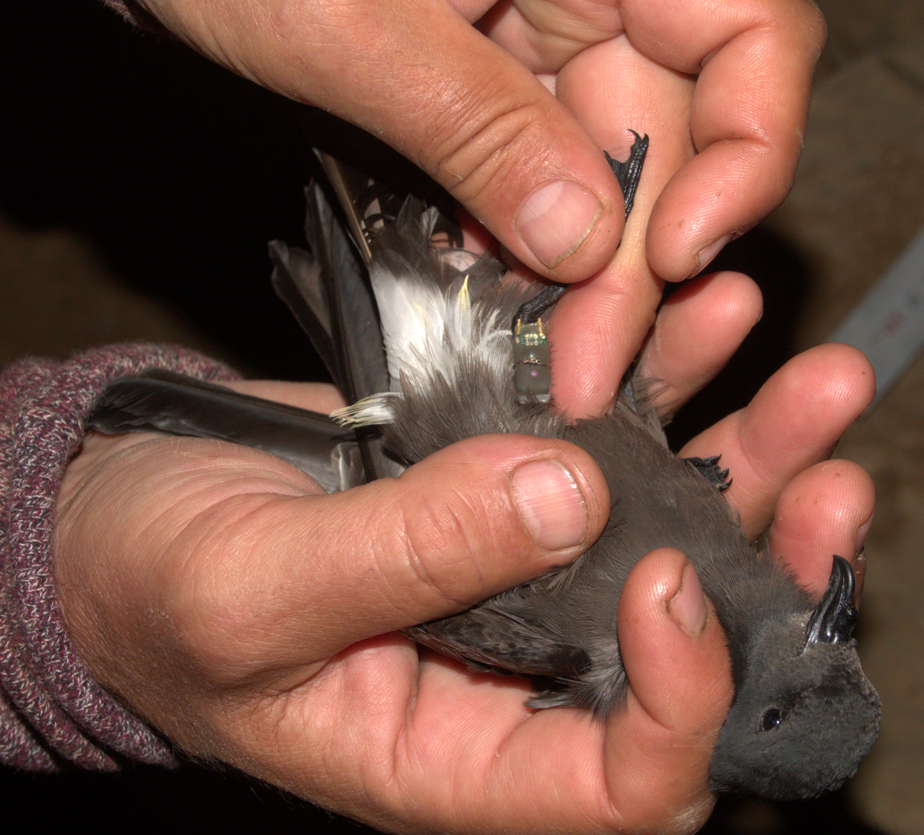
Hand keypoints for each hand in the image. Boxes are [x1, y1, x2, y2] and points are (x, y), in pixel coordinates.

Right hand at [54, 342, 872, 834]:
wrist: (127, 512)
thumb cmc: (158, 588)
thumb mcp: (255, 591)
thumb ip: (403, 558)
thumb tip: (566, 497)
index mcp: (452, 753)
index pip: (621, 787)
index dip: (681, 699)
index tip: (670, 578)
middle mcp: (509, 668)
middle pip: (683, 648)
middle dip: (769, 563)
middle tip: (829, 477)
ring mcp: (514, 567)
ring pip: (667, 531)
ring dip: (747, 457)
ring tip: (807, 380)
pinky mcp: (499, 482)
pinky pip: (607, 442)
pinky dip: (663, 384)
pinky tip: (702, 325)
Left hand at [123, 0, 824, 415]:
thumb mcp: (353, 25)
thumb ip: (479, 128)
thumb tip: (584, 242)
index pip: (750, 31)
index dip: (750, 148)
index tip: (683, 250)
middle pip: (678, 134)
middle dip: (642, 261)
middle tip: (589, 367)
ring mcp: (538, 43)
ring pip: (608, 174)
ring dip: (588, 276)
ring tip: (554, 361)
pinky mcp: (489, 92)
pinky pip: (539, 180)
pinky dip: (529, 247)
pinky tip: (506, 303)